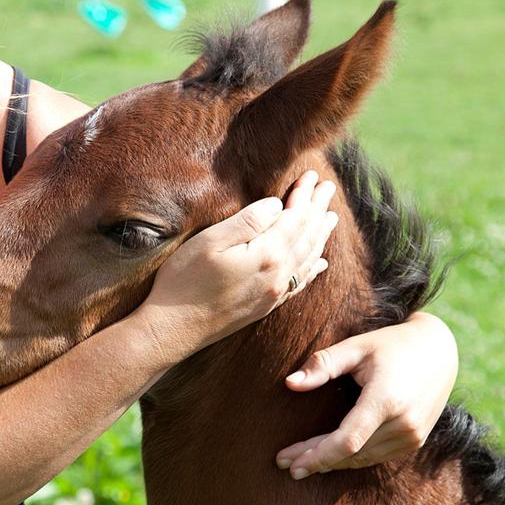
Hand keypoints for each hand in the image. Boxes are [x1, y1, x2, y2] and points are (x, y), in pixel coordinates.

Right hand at [134, 170, 338, 364]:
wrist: (174, 329)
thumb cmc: (184, 281)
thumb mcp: (210, 242)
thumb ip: (247, 222)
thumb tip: (277, 206)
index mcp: (266, 254)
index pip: (294, 217)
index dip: (304, 195)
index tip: (312, 175)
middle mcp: (278, 275)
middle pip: (306, 236)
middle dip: (318, 210)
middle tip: (329, 188)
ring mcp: (274, 293)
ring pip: (307, 259)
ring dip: (320, 236)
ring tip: (330, 218)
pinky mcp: (266, 307)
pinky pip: (299, 283)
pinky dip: (312, 269)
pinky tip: (319, 263)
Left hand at [275, 311, 457, 477]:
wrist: (439, 351)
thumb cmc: (392, 344)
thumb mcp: (357, 346)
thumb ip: (323, 364)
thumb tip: (289, 384)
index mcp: (387, 400)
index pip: (347, 441)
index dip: (317, 455)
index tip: (289, 461)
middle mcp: (404, 423)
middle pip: (350, 453)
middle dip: (315, 460)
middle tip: (284, 464)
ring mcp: (413, 436)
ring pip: (363, 459)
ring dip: (331, 463)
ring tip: (299, 463)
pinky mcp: (415, 440)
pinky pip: (376, 457)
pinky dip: (351, 459)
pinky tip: (328, 458)